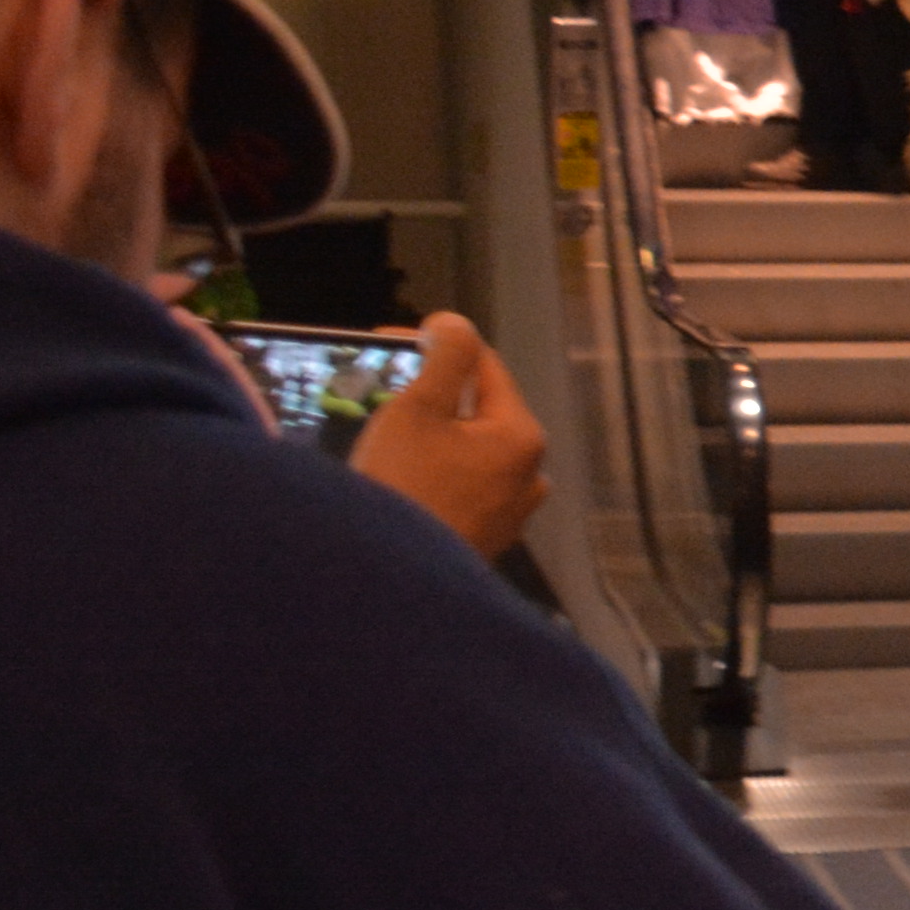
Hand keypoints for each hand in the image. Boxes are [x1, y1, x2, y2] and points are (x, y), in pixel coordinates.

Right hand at [349, 313, 550, 561]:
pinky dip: (431, 472)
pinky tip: (396, 472)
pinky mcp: (482, 541)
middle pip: (477, 411)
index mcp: (520, 435)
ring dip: (429, 434)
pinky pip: (458, 488)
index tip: (391, 342)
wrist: (387, 585)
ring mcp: (510, 513)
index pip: (483, 367)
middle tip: (381, 384)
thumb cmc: (403, 487)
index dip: (436, 346)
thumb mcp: (418, 408)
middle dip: (431, 393)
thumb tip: (456, 324)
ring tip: (382, 428)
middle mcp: (528, 475)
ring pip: (466, 452)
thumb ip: (444, 358)